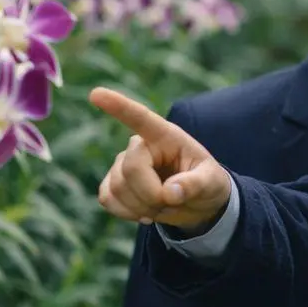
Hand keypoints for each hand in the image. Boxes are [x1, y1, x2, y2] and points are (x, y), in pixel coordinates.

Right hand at [90, 87, 231, 231]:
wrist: (196, 203)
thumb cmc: (206, 183)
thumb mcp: (212, 182)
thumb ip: (195, 185)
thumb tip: (171, 193)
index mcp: (165, 136)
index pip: (140, 118)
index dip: (118, 106)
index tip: (96, 94)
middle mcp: (139, 146)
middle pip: (131, 169)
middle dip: (152, 195)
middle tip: (172, 202)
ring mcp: (122, 164)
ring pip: (117, 188)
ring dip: (142, 207)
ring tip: (162, 205)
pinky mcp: (112, 184)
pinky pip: (107, 199)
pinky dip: (126, 212)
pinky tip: (144, 212)